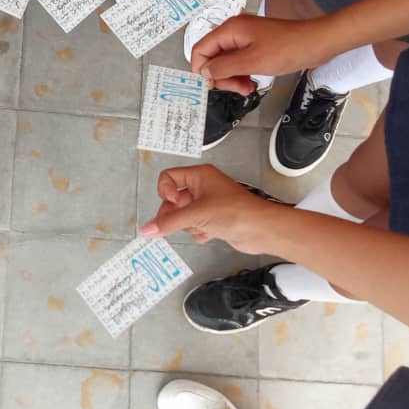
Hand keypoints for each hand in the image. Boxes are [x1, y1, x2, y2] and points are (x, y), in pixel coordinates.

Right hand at [138, 165, 281, 251]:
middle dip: (175, 216)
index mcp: (199, 176)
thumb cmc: (237, 212)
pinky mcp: (214, 220)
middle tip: (178, 224)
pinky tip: (210, 233)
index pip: (168, 178)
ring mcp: (208, 204)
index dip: (165, 192)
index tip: (173, 203)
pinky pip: (194, 227)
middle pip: (173, 201)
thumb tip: (147, 229)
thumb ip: (168, 223)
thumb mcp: (196, 215)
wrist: (261, 230)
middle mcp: (203, 187)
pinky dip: (199, 232)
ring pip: (183, 216)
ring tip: (202, 227)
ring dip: (189, 226)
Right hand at [191, 14, 334, 93]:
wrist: (316, 43)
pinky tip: (251, 83)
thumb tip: (205, 72)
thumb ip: (224, 67)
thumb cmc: (288, 48)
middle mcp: (234, 32)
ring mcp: (245, 39)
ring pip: (226, 63)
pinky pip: (239, 63)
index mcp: (230, 30)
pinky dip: (241, 75)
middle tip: (234, 89)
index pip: (201, 49)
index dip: (201, 70)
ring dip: (232, 79)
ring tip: (246, 88)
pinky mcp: (255, 46)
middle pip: (213, 57)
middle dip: (220, 77)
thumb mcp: (252, 62)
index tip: (210, 86)